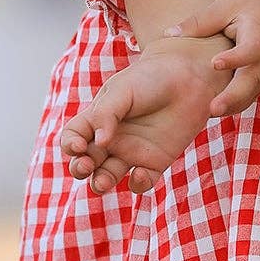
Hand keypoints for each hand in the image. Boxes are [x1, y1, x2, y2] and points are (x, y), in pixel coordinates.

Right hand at [60, 42, 227, 195]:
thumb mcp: (122, 90)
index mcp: (97, 119)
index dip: (70, 145)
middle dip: (80, 169)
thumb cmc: (151, 78)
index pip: (73, 137)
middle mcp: (111, 139)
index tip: (79, 146)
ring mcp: (132, 152)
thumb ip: (106, 114)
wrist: (189, 76)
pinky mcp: (156, 162)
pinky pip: (141, 181)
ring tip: (102, 182)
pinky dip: (138, 184)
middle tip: (87, 166)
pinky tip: (140, 174)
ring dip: (101, 183)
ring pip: (108, 176)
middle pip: (86, 162)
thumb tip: (98, 143)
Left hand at [158, 0, 259, 117]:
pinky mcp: (258, 85)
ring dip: (230, 108)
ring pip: (248, 96)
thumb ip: (202, 21)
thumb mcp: (229, 5)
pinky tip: (207, 112)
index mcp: (259, 36)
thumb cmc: (254, 8)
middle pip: (251, 83)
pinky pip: (245, 100)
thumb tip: (168, 34)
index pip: (251, 50)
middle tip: (212, 109)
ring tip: (206, 116)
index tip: (215, 63)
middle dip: (233, 97)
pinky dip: (230, 108)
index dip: (235, 58)